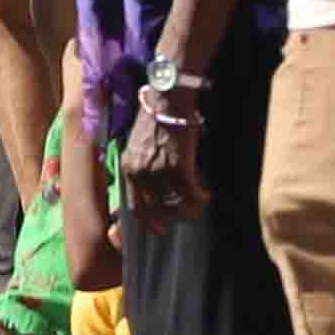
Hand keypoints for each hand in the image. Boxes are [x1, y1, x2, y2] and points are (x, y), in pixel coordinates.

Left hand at [123, 88, 205, 222]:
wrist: (167, 104)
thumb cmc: (157, 122)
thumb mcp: (140, 147)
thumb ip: (144, 167)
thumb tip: (158, 186)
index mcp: (128, 169)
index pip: (134, 204)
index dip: (146, 219)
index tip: (156, 229)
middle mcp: (139, 174)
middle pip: (154, 209)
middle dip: (170, 218)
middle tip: (185, 218)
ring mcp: (158, 172)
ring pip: (174, 204)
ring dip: (188, 208)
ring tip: (198, 205)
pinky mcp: (178, 167)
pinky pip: (190, 194)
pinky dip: (199, 198)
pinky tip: (206, 196)